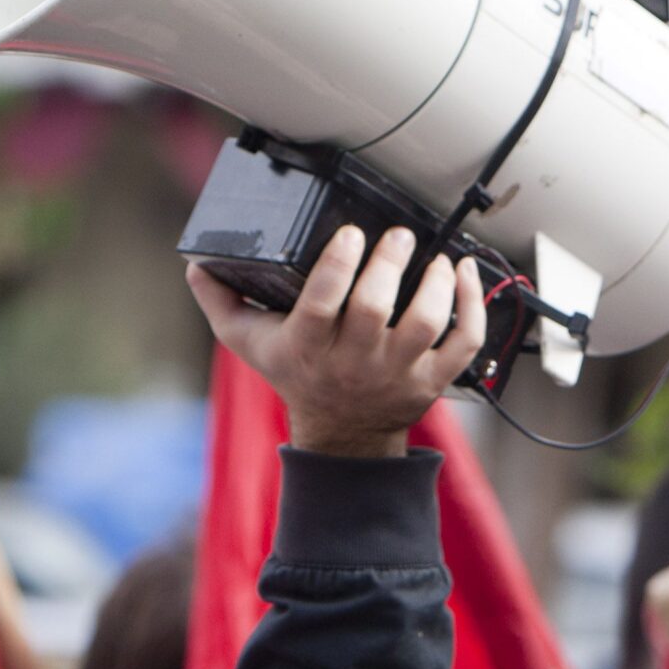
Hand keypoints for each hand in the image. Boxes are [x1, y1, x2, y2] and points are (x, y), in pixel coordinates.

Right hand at [187, 225, 487, 458]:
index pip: (322, 303)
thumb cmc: (297, 375)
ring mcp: (397, 373)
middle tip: (397, 236)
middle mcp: (353, 362)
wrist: (341, 435)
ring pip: (425, 323)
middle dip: (389, 264)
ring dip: (436, 285)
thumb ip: (221, 302)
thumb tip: (196, 265)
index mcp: (307, 347)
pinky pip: (464, 344)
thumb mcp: (248, 343)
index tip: (350, 232)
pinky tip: (466, 274)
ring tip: (435, 258)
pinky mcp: (432, 380)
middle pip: (375, 308)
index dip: (338, 265)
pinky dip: (472, 307)